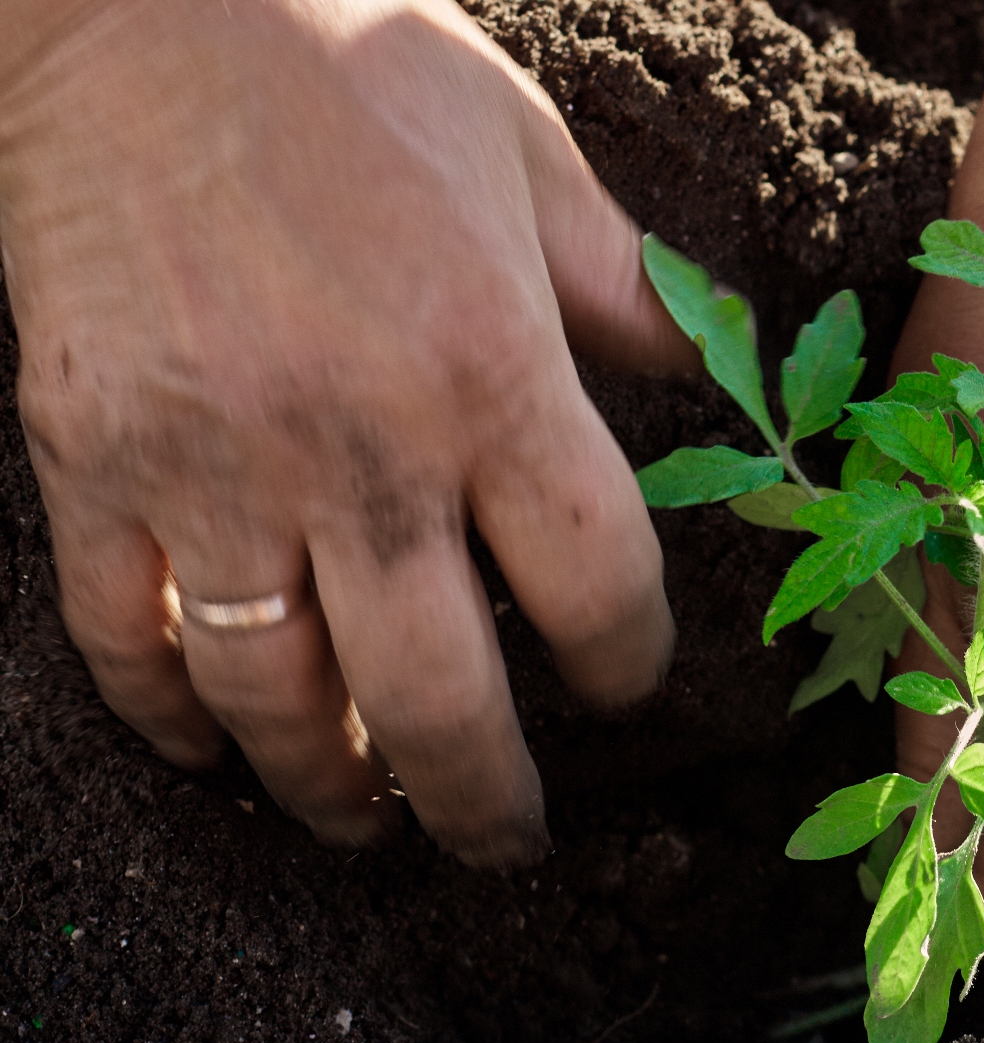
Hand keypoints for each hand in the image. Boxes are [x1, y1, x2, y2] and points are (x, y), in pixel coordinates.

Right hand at [0, 0, 690, 865]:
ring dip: (333, 789)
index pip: (596, 588)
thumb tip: (714, 377)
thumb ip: (626, 295)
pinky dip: (169, 717)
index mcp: (494, 374)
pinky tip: (214, 748)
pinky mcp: (88, 460)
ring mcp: (212, 465)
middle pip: (443, 696)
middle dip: (485, 800)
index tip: (622, 686)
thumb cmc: (357, 63)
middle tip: (505, 844)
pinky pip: (125, 638)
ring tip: (371, 823)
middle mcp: (362, 446)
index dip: (626, 666)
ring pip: (281, 699)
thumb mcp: (534, 162)